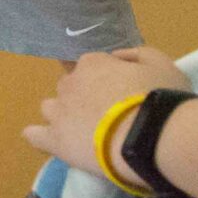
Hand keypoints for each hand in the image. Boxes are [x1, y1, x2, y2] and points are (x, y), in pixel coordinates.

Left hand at [22, 47, 190, 172]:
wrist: (154, 137)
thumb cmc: (162, 100)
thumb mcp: (162, 65)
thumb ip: (138, 55)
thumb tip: (117, 58)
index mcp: (92, 64)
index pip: (92, 67)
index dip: (108, 82)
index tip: (123, 96)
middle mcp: (69, 84)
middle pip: (71, 88)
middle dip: (85, 98)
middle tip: (109, 117)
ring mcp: (60, 112)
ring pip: (51, 108)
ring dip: (64, 116)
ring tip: (87, 133)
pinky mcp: (56, 140)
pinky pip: (35, 135)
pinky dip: (40, 137)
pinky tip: (53, 142)